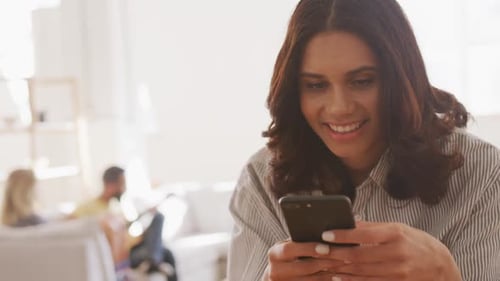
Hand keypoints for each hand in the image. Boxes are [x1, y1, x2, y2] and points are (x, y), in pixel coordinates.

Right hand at [263, 240, 348, 280]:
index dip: (308, 248)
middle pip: (304, 267)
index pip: (290, 249)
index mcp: (274, 254)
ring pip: (312, 280)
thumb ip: (300, 241)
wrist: (278, 277)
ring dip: (330, 273)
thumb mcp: (288, 247)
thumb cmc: (287, 256)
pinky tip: (337, 277)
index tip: (326, 247)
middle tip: (344, 257)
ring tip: (345, 266)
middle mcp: (275, 270)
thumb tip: (326, 229)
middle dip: (326, 262)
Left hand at [321, 221, 461, 280]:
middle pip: (360, 255)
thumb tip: (348, 222)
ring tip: (323, 263)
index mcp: (396, 234)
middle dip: (336, 253)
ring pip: (362, 271)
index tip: (325, 234)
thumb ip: (373, 227)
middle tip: (317, 250)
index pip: (364, 234)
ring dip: (340, 268)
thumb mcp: (397, 229)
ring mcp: (397, 272)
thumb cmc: (415, 242)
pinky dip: (352, 280)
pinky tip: (338, 277)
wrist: (441, 267)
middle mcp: (397, 253)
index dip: (343, 235)